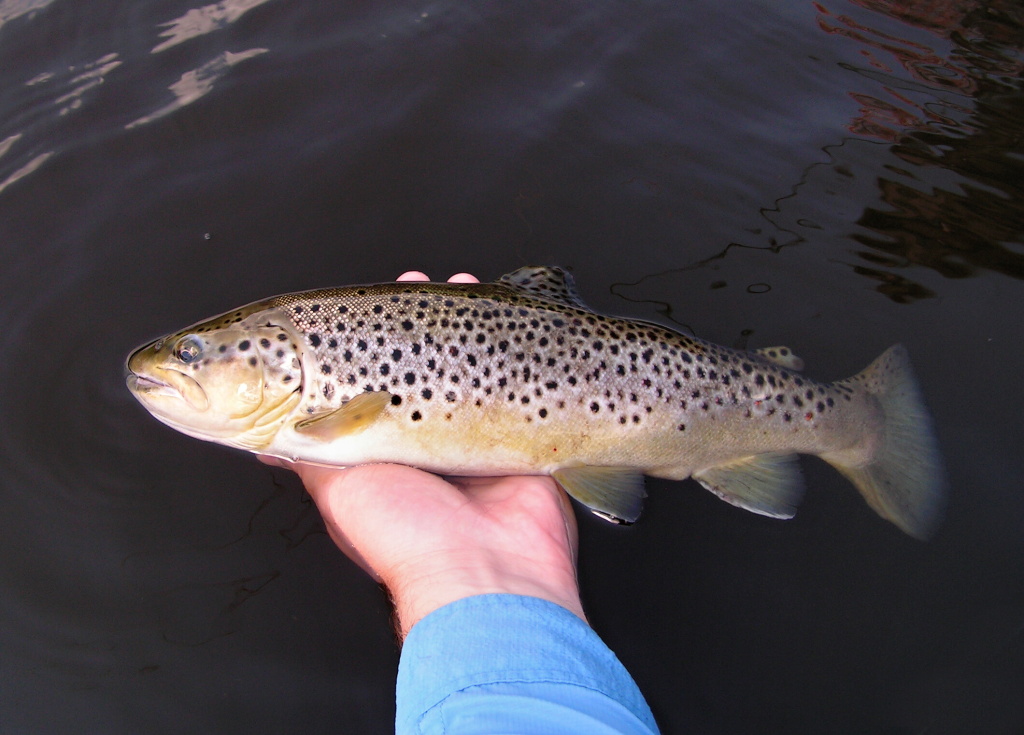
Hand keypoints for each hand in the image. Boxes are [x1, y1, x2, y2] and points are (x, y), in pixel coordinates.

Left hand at [264, 271, 583, 637]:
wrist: (483, 568)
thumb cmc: (403, 535)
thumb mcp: (332, 488)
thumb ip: (306, 450)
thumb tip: (266, 440)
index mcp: (378, 452)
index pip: (359, 384)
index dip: (355, 342)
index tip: (354, 309)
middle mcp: (422, 437)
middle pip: (413, 364)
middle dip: (411, 317)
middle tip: (410, 285)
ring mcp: (469, 430)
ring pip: (459, 360)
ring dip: (455, 315)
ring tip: (450, 283)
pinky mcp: (514, 430)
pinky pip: (507, 374)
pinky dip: (500, 335)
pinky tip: (490, 300)